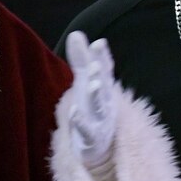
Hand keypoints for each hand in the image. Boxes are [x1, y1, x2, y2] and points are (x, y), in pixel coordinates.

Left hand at [63, 32, 118, 172]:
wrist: (99, 147)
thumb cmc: (92, 110)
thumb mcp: (85, 83)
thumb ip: (81, 60)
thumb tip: (76, 33)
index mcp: (104, 89)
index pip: (105, 70)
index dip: (102, 58)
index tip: (99, 43)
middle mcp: (105, 103)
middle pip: (104, 87)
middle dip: (100, 75)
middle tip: (95, 63)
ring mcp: (100, 121)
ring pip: (99, 107)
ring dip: (96, 95)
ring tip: (92, 84)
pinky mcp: (92, 139)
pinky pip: (87, 130)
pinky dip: (81, 122)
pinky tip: (75, 113)